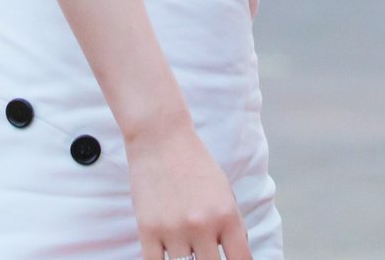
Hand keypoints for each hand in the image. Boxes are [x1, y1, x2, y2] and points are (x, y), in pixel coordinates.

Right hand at [127, 121, 251, 259]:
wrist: (160, 136)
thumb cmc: (194, 163)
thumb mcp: (224, 191)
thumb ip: (233, 224)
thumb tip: (236, 254)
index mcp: (226, 216)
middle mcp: (202, 226)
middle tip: (204, 254)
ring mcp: (173, 230)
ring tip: (186, 251)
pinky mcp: (147, 230)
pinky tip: (166, 257)